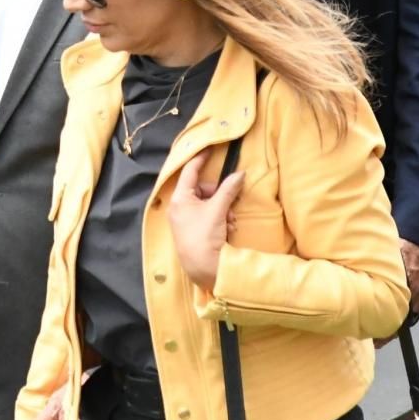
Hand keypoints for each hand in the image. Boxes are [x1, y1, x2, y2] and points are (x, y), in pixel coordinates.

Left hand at [168, 150, 245, 290]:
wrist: (202, 269)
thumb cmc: (204, 236)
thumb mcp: (218, 209)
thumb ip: (228, 189)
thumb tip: (240, 174)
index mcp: (179, 198)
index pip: (189, 171)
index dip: (200, 159)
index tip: (210, 150)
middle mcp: (178, 207)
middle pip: (202, 190)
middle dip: (220, 196)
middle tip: (231, 205)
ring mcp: (183, 220)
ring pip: (207, 204)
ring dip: (223, 210)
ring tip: (230, 222)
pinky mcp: (190, 231)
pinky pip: (207, 217)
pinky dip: (219, 220)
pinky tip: (227, 229)